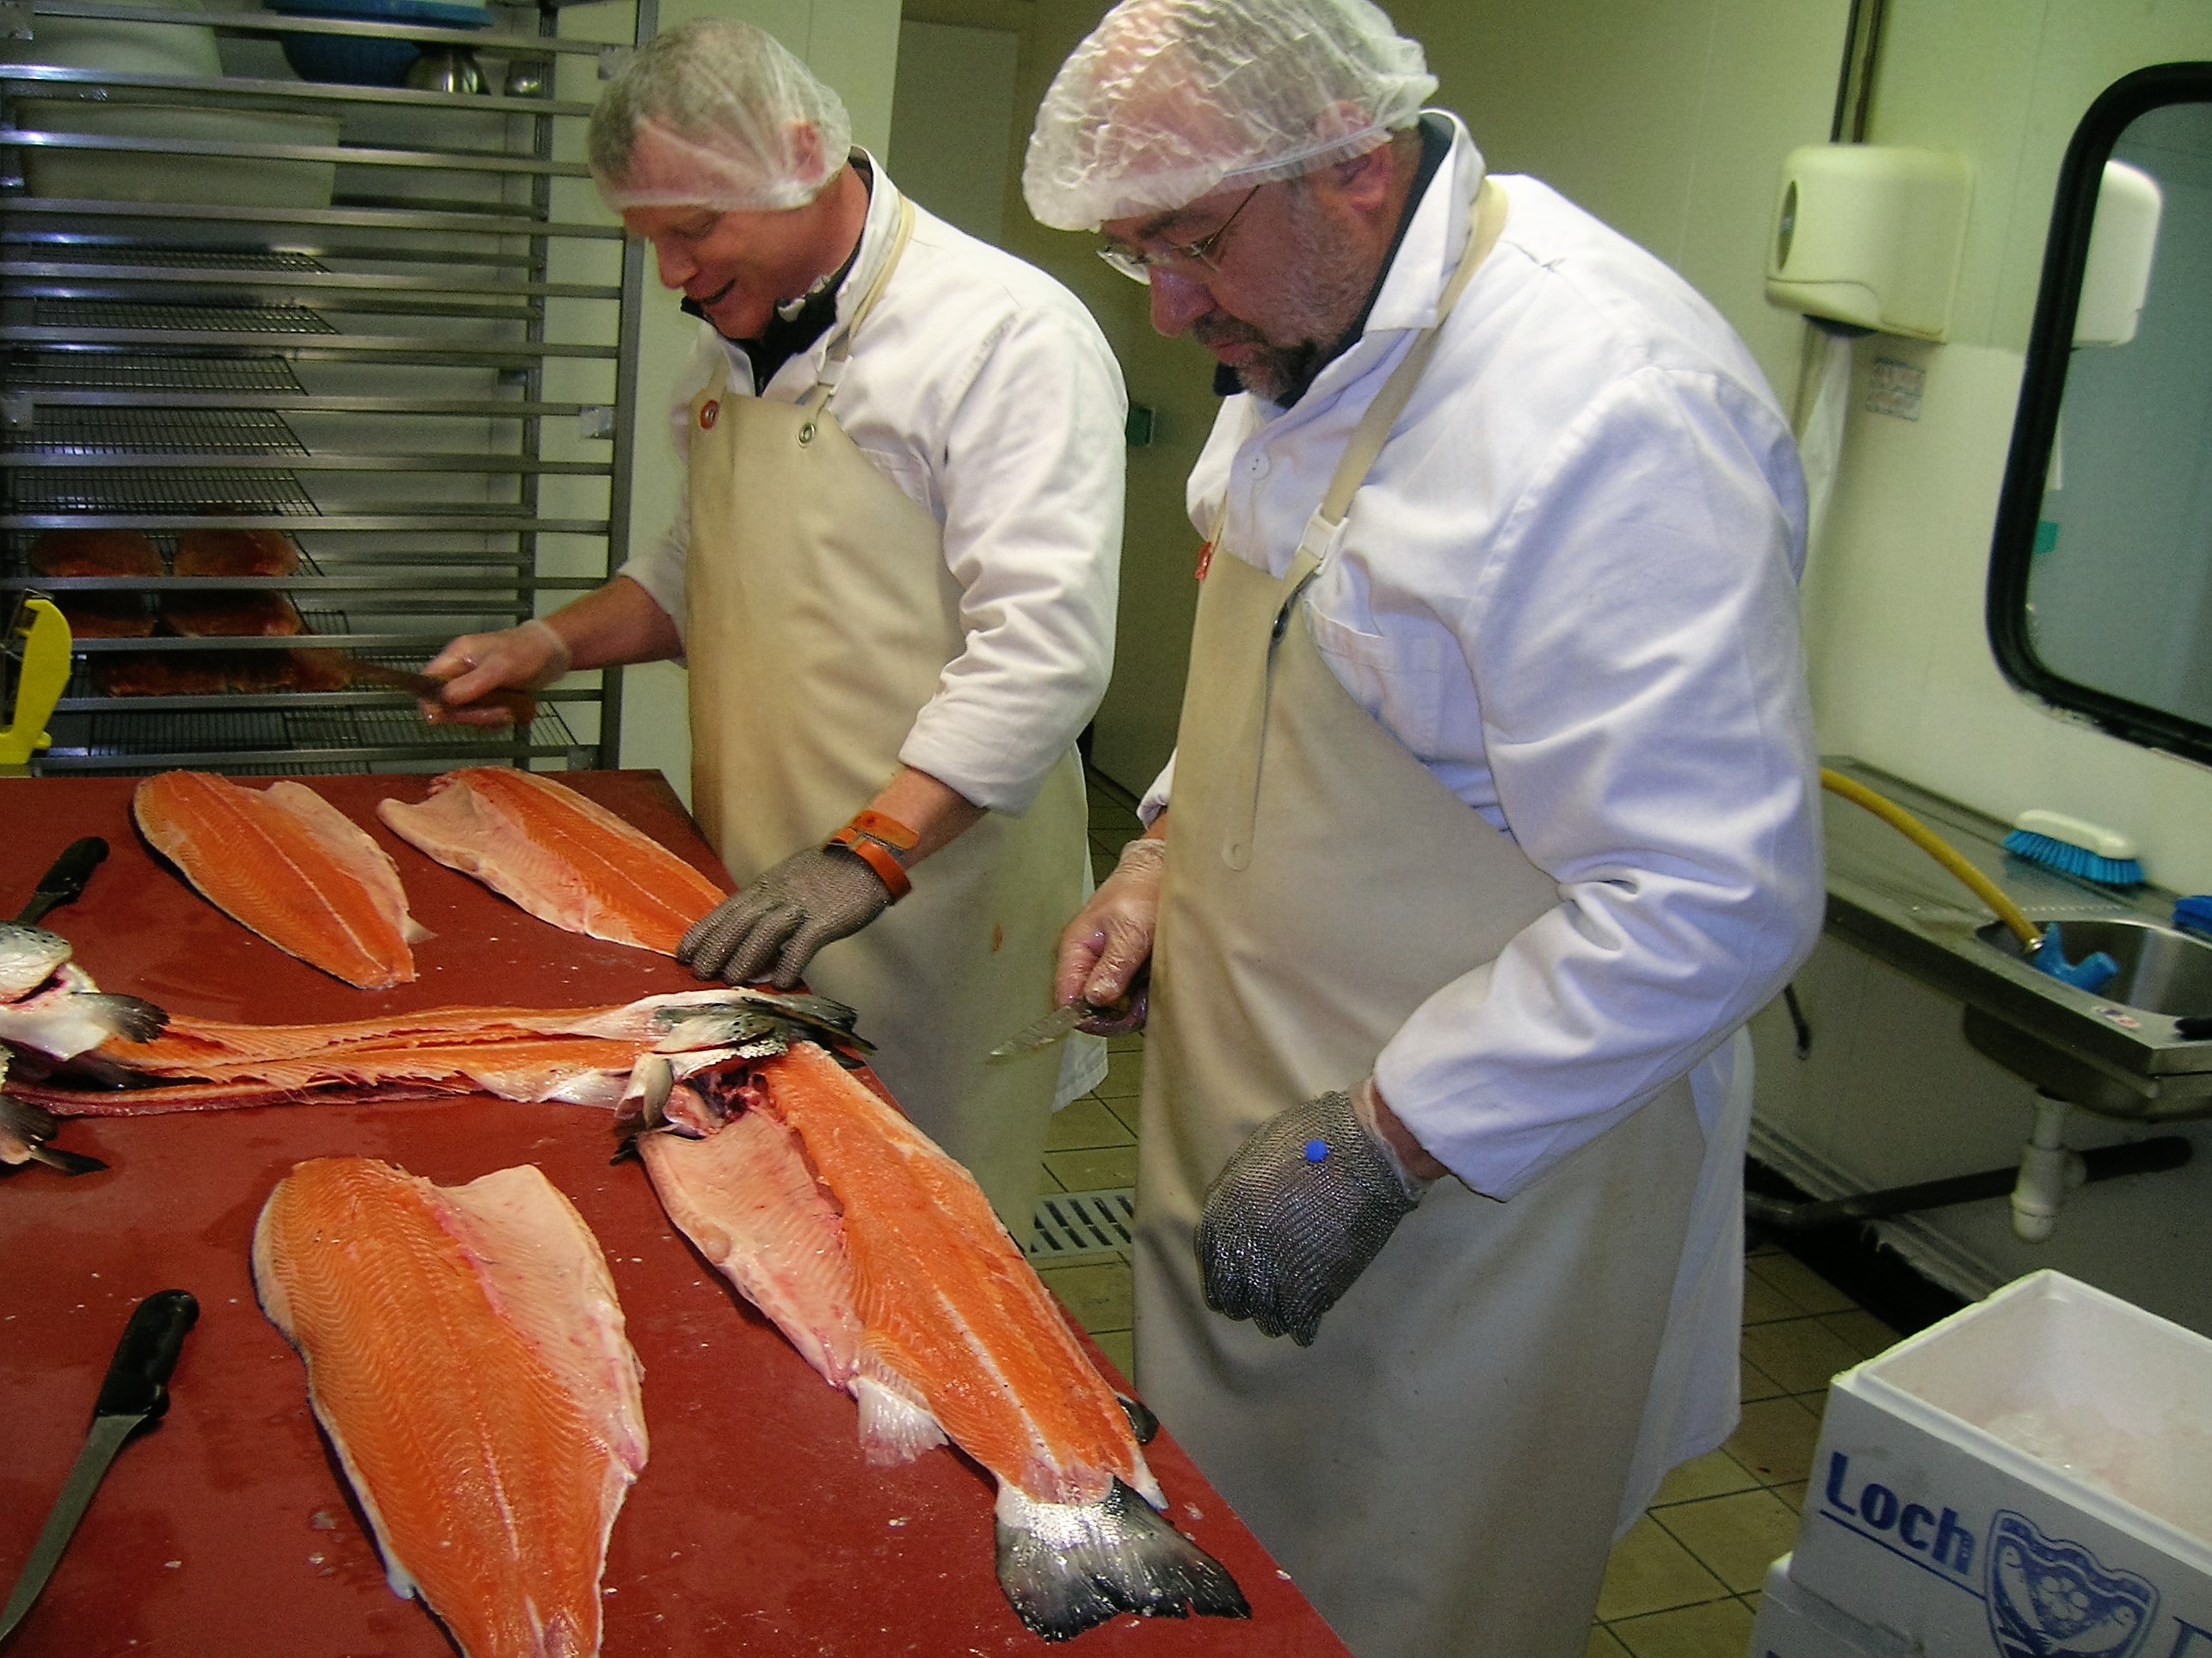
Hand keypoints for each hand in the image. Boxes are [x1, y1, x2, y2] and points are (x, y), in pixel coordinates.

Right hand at [421, 619, 571, 726]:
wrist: (553, 653)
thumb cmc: (528, 652)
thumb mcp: (501, 667)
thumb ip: (473, 684)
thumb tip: (444, 700)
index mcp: (456, 657)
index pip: (427, 683)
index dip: (431, 702)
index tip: (444, 717)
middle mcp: (460, 673)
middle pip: (446, 705)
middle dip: (471, 714)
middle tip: (495, 711)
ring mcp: (474, 687)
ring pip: (465, 715)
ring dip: (487, 718)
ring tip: (508, 709)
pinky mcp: (488, 698)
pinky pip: (482, 718)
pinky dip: (497, 720)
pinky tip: (511, 712)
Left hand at [678, 844, 891, 989]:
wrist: (869, 856)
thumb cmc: (829, 874)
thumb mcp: (790, 883)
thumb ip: (770, 909)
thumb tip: (754, 946)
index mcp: (767, 885)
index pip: (727, 909)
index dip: (704, 931)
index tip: (683, 952)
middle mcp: (778, 893)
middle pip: (740, 920)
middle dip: (716, 947)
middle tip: (699, 972)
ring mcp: (801, 905)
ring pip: (765, 931)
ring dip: (745, 956)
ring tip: (731, 979)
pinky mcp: (826, 918)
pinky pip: (804, 942)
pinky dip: (790, 962)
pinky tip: (781, 982)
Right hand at [1053, 835, 1164, 1034]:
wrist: (1162, 873)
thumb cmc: (1143, 893)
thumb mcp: (1131, 932)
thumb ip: (1113, 966)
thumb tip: (1094, 998)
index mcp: (1076, 947)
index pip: (1065, 993)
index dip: (1083, 1014)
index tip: (1109, 1021)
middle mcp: (1086, 959)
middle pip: (1086, 1004)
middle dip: (1111, 1013)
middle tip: (1137, 1008)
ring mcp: (1103, 965)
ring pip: (1107, 1004)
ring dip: (1128, 1007)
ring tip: (1148, 992)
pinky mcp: (1121, 968)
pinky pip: (1123, 995)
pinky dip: (1138, 997)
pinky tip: (1151, 987)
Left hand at [1196, 1080, 1426, 1345]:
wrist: (1364, 1150)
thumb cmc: (1318, 1136)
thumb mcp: (1260, 1150)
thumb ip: (1243, 1185)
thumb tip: (1242, 1209)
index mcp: (1226, 1208)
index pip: (1209, 1257)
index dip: (1220, 1273)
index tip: (1229, 1282)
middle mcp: (1243, 1244)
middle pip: (1230, 1294)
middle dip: (1241, 1300)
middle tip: (1253, 1304)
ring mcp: (1276, 1270)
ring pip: (1263, 1315)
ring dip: (1272, 1317)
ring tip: (1282, 1316)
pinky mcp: (1313, 1288)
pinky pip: (1298, 1324)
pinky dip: (1302, 1329)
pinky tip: (1307, 1329)